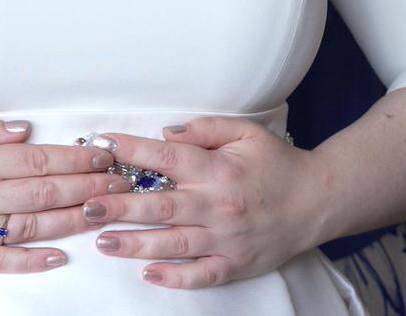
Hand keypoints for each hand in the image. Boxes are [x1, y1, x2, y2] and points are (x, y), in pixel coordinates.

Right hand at [0, 111, 125, 272]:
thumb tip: (26, 131)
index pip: (42, 159)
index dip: (80, 158)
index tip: (106, 155)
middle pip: (48, 192)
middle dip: (91, 187)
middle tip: (124, 183)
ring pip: (34, 227)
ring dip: (74, 220)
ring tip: (106, 214)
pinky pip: (2, 261)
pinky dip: (34, 261)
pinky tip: (60, 256)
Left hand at [81, 120, 322, 288]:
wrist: (318, 200)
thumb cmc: (277, 164)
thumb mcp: (246, 133)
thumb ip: (206, 129)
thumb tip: (167, 132)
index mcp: (219, 170)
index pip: (168, 157)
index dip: (133, 151)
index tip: (103, 146)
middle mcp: (219, 205)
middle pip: (162, 206)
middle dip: (121, 206)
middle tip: (88, 206)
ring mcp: (226, 239)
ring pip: (174, 244)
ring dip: (135, 244)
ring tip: (103, 241)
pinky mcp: (235, 264)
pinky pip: (201, 275)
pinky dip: (174, 277)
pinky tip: (148, 273)